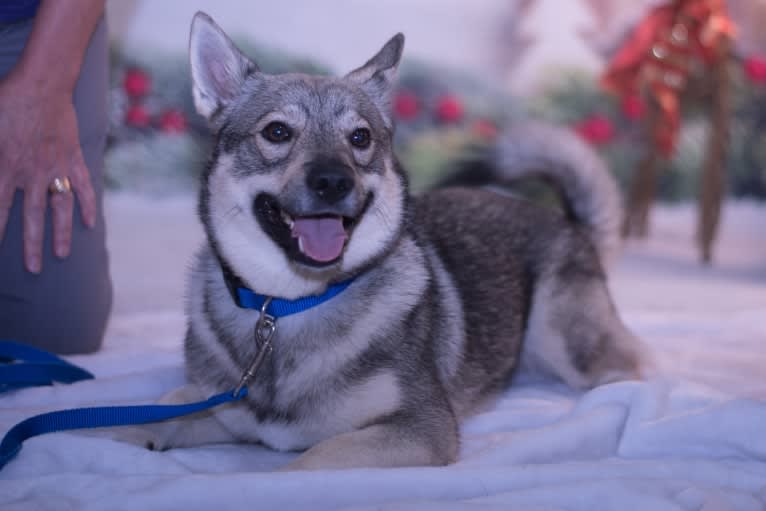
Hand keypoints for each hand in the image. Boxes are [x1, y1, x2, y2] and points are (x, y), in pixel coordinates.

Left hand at [0, 76, 95, 272]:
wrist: (41, 84)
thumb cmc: (5, 101)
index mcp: (5, 166)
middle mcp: (31, 174)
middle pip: (31, 217)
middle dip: (31, 245)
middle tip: (33, 269)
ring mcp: (55, 168)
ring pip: (59, 208)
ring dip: (61, 233)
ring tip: (62, 255)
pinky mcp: (73, 159)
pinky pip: (82, 187)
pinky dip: (87, 205)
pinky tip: (90, 224)